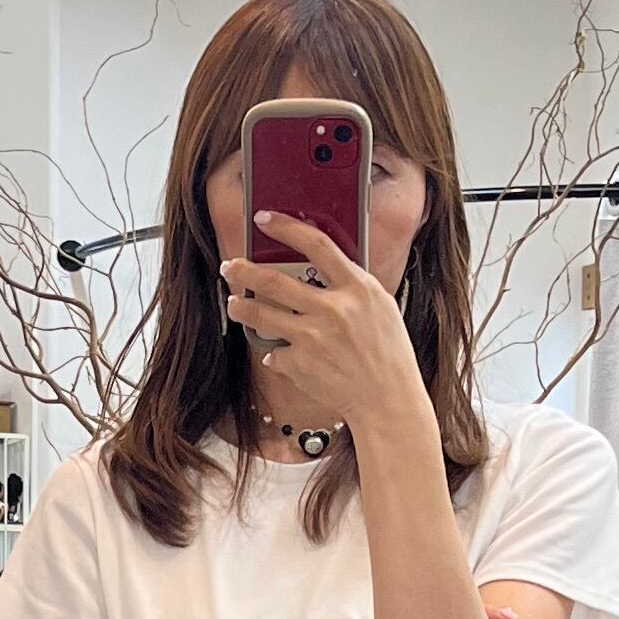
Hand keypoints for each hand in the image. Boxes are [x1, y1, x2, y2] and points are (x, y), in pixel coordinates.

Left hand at [222, 217, 427, 427]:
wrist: (388, 399)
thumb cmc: (388, 353)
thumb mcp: (380, 307)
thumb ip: (351, 287)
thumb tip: (319, 270)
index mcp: (357, 288)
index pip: (316, 245)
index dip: (286, 227)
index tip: (264, 219)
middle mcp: (333, 309)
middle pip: (273, 280)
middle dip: (243, 270)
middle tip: (229, 266)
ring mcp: (313, 337)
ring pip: (260, 314)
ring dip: (241, 307)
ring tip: (235, 304)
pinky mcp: (300, 364)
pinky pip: (275, 352)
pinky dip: (276, 353)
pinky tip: (281, 354)